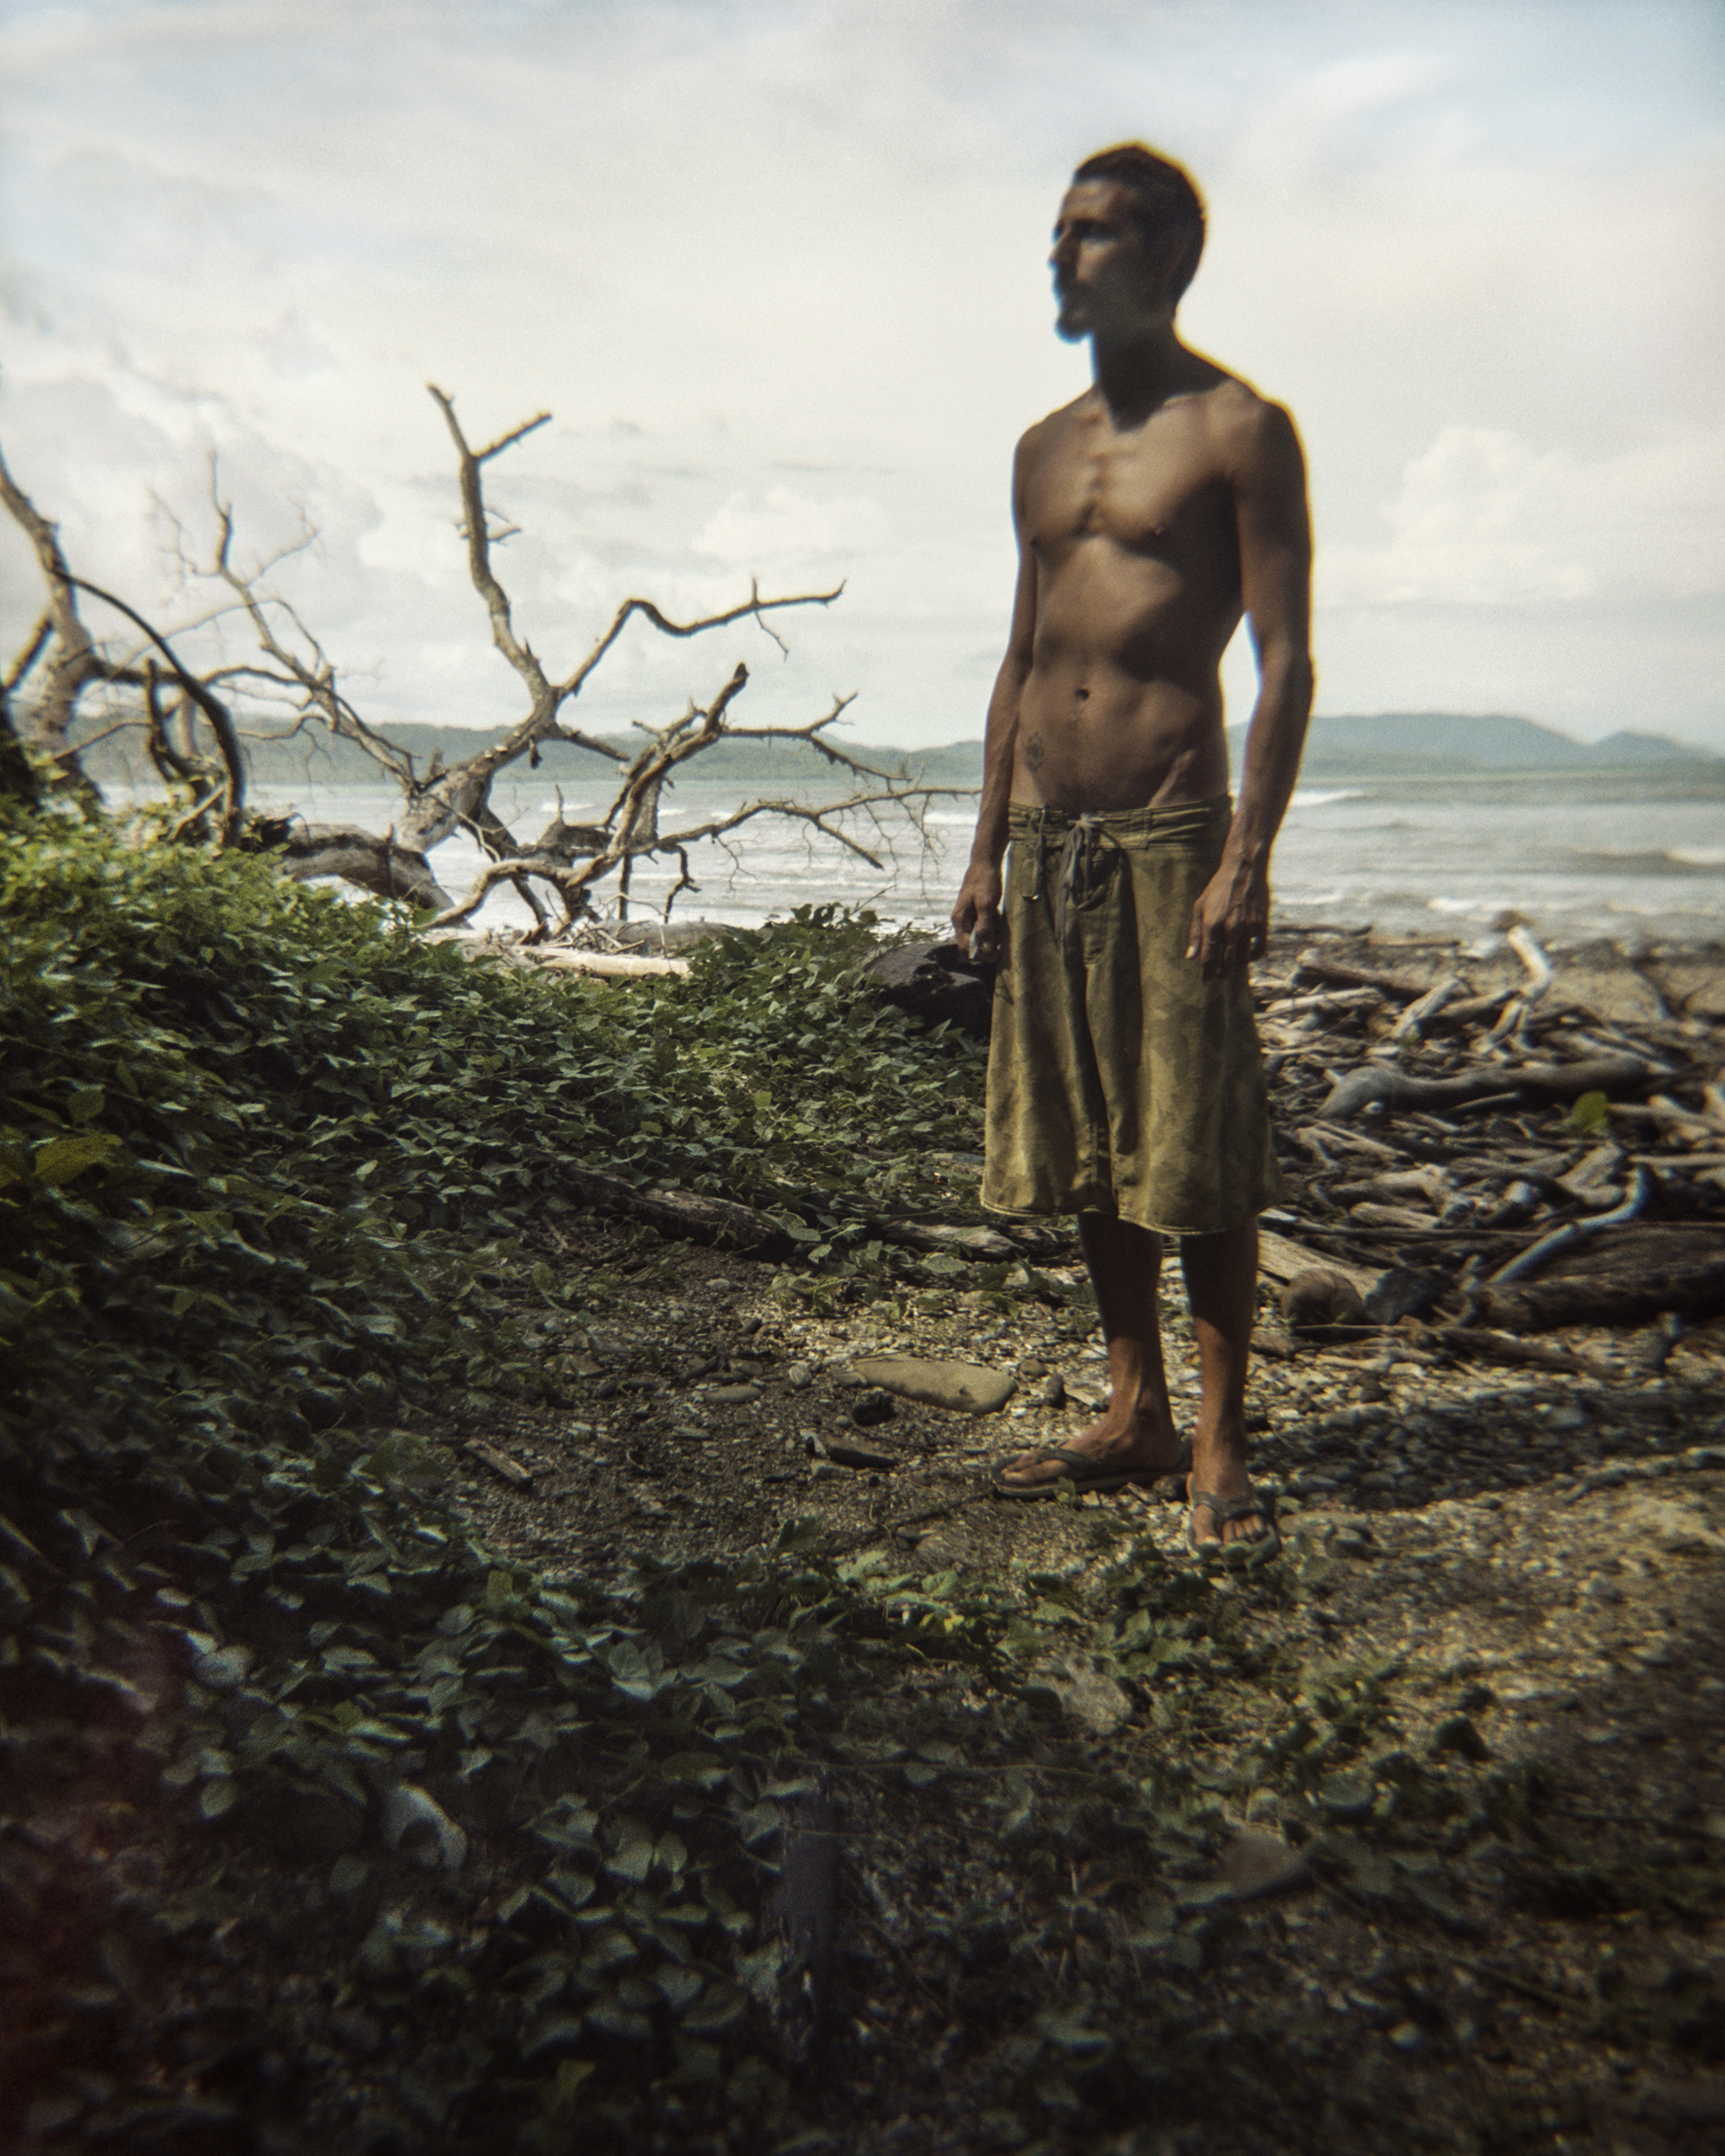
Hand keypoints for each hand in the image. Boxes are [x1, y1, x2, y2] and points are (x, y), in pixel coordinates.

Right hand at [951, 861, 1002, 963]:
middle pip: (971, 943)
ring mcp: (968, 915)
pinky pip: (983, 926)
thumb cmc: (985, 881)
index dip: (979, 954)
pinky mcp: (976, 911)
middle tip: (1001, 949)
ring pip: (978, 935)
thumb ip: (985, 926)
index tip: (995, 956)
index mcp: (959, 919)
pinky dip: (992, 928)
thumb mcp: (986, 904)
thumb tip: (986, 948)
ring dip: (990, 938)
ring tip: (1002, 935)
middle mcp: (961, 920)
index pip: (965, 946)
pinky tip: (1000, 923)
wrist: (985, 862)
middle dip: (985, 948)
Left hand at [1187, 856, 1268, 979]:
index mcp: (1212, 924)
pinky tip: (1247, 957)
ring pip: (1243, 961)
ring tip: (1231, 970)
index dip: (1207, 973)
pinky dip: (1252, 959)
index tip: (1206, 980)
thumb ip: (1195, 934)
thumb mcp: (1200, 907)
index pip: (1209, 958)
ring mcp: (1248, 927)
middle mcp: (1231, 928)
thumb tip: (1191, 958)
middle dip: (1221, 973)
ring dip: (1236, 969)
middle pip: (1226, 963)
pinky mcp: (1261, 925)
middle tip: (1219, 976)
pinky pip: (1259, 951)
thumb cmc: (1218, 888)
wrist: (1243, 870)